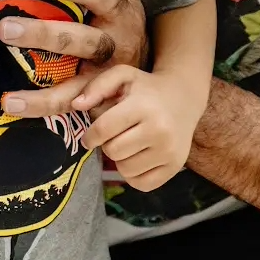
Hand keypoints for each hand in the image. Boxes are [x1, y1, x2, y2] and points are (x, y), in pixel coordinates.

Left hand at [0, 0, 148, 117]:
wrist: (152, 94)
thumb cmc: (111, 30)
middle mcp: (122, 17)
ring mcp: (114, 54)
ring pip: (81, 43)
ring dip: (43, 35)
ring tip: (3, 30)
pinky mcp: (100, 90)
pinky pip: (68, 95)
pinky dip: (38, 102)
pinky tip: (8, 100)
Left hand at [82, 65, 199, 191]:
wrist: (183, 97)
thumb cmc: (146, 87)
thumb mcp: (122, 75)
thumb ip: (96, 86)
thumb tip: (76, 105)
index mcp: (143, 107)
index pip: (104, 129)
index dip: (90, 136)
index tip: (89, 137)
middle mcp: (159, 131)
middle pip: (113, 151)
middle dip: (107, 144)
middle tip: (115, 135)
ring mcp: (169, 151)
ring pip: (125, 169)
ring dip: (120, 159)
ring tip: (128, 144)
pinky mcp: (175, 167)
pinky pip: (141, 184)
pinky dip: (133, 175)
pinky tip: (137, 157)